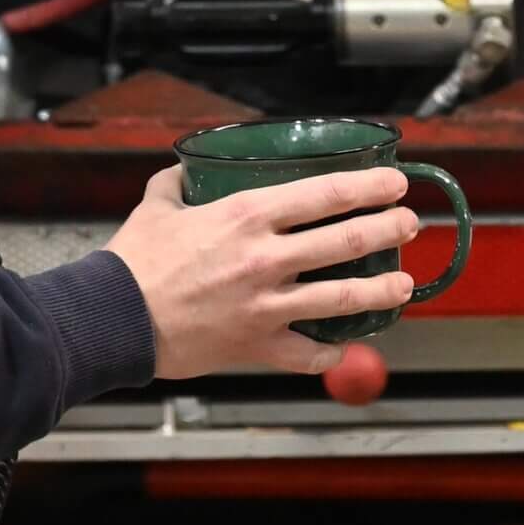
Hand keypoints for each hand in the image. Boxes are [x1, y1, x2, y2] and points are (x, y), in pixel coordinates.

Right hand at [112, 164, 417, 377]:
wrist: (115, 318)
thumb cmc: (134, 261)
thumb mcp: (157, 204)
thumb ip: (178, 183)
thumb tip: (188, 171)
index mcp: (245, 217)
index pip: (324, 194)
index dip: (367, 187)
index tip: (393, 182)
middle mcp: (266, 259)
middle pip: (347, 242)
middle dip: (387, 230)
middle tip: (407, 224)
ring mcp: (268, 306)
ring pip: (343, 299)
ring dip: (382, 291)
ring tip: (404, 285)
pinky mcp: (259, 345)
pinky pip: (309, 353)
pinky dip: (331, 353)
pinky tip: (344, 348)